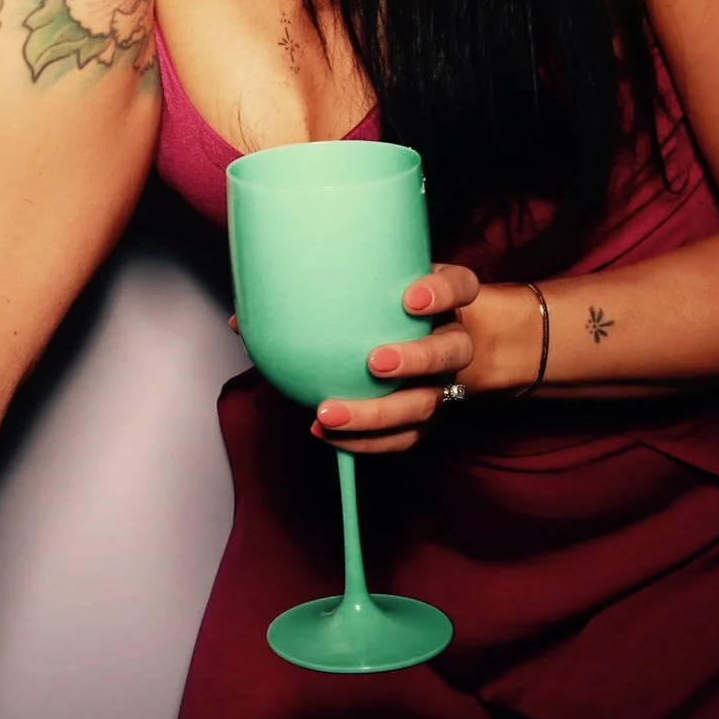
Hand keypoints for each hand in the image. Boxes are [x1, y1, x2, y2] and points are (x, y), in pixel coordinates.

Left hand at [310, 263, 483, 454]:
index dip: (440, 294)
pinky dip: (365, 440)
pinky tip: (326, 433)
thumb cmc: (394, 303)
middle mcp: (455, 342)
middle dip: (415, 360)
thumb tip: (259, 297)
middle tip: (375, 361)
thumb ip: (345, 278)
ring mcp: (446, 384)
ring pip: (426, 403)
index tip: (410, 299)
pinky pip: (404, 437)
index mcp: (452, 300)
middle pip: (450, 353)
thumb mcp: (385, 280)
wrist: (437, 338)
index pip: (459, 288)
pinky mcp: (430, 417)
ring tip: (330, 413)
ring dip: (377, 413)